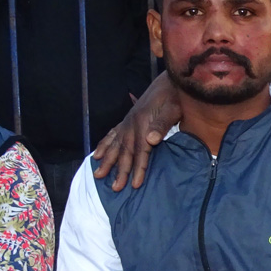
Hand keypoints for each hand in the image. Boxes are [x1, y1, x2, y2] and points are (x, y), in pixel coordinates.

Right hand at [92, 71, 180, 190]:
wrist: (168, 82)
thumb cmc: (174, 97)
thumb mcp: (173, 109)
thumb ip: (162, 125)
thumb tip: (151, 140)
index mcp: (143, 123)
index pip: (141, 151)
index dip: (139, 168)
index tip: (136, 185)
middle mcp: (131, 124)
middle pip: (125, 151)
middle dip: (120, 171)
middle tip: (116, 188)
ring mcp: (127, 122)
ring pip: (114, 145)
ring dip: (107, 161)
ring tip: (98, 176)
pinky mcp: (127, 120)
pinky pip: (111, 135)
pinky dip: (103, 145)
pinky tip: (96, 155)